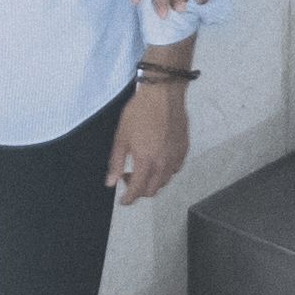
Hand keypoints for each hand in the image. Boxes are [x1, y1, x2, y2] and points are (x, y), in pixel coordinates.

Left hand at [107, 80, 189, 204]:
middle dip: (140, 190)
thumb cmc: (140, 112)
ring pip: (165, 181)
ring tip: (143, 168)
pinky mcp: (184, 149)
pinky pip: (175, 169)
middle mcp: (163, 164)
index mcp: (146, 162)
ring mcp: (176, 157)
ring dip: (153, 181)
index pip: (137, 190)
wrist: (163, 94)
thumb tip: (111, 182)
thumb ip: (116, 162)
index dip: (128, 199)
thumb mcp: (121, 137)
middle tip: (129, 178)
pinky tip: (158, 160)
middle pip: (152, 190)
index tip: (123, 201)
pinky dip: (165, 171)